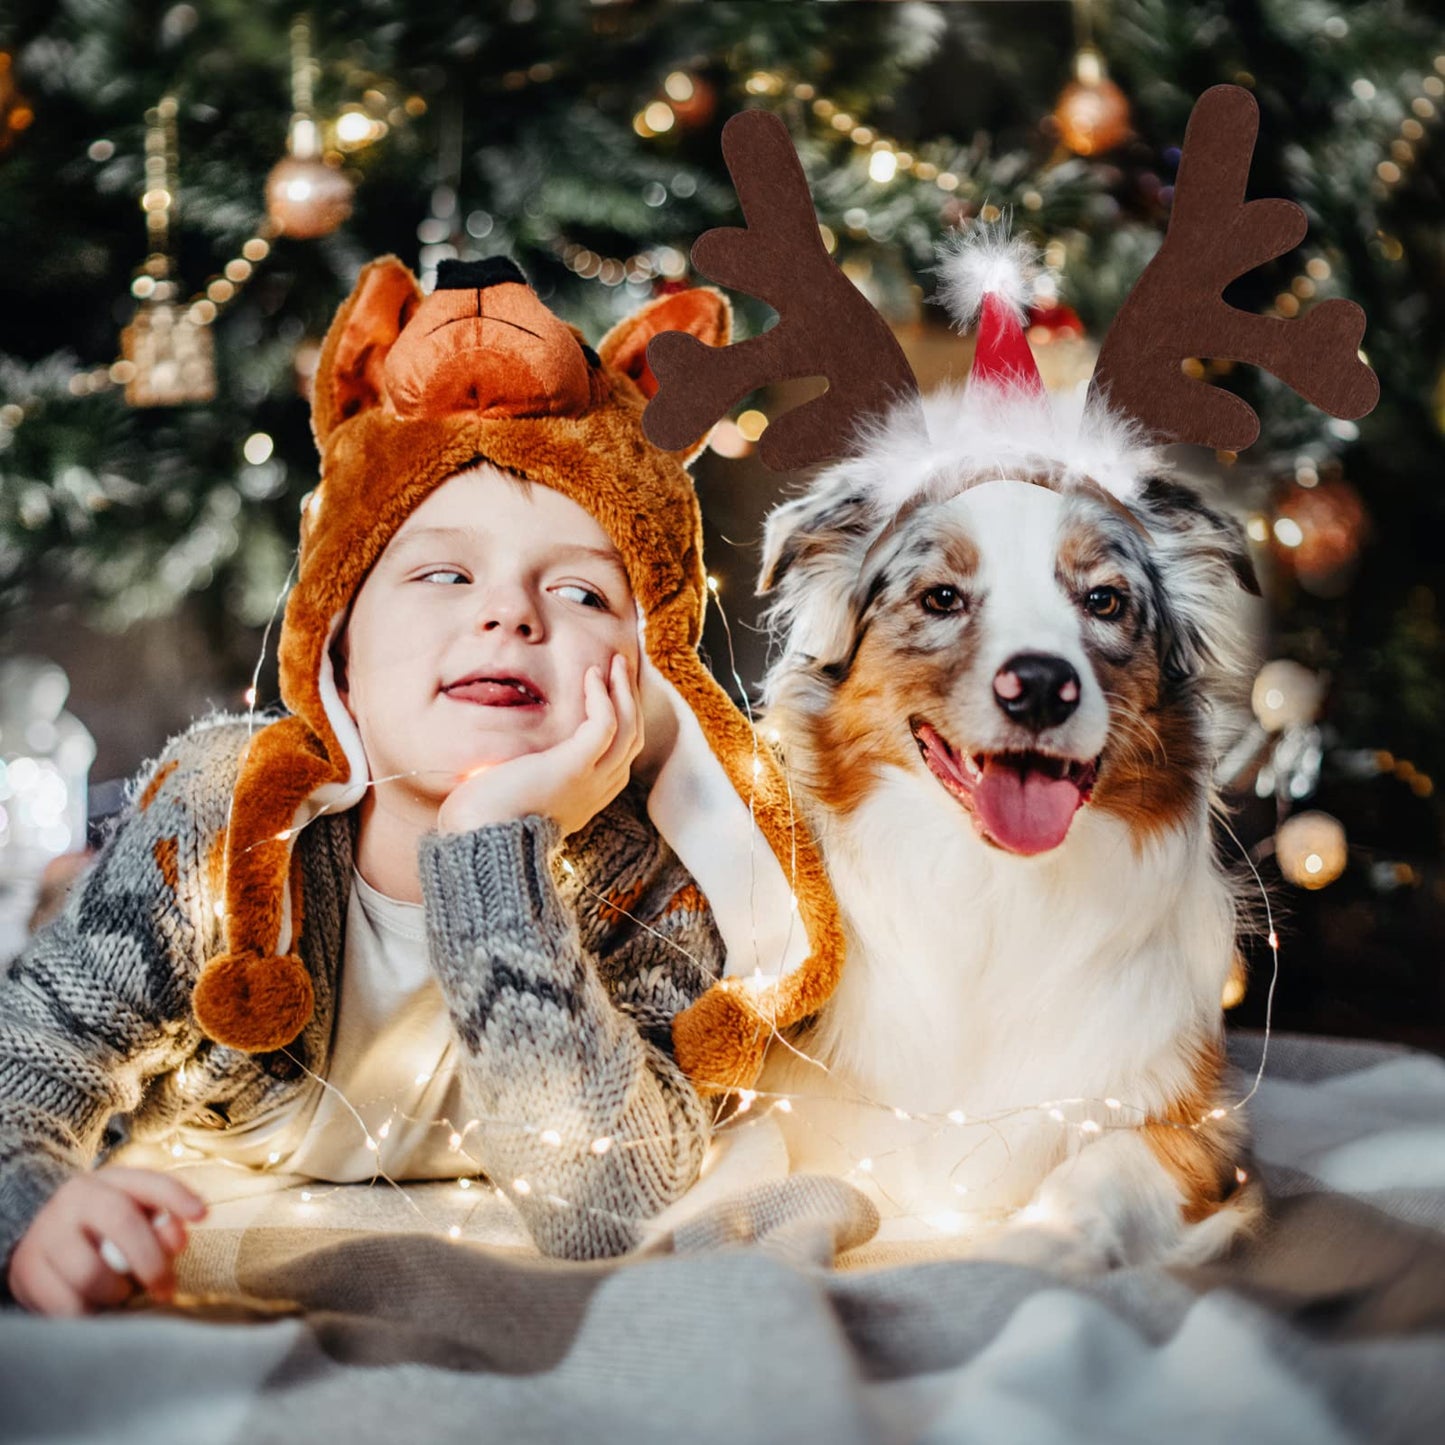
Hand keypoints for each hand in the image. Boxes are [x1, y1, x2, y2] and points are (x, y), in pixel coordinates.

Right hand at [7, 1167, 206, 1314]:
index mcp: (111, 1180)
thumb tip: (177, 1241)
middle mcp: (75, 1197)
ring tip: (120, 1294)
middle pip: (122, 1222)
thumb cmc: (105, 1232)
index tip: (203, 1215)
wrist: (43, 1243)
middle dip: (151, 1261)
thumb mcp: (137, 1220)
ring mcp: (46, 1232)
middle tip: (166, 1289)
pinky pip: (64, 1305)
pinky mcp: (25, 1270)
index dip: (177, 1196)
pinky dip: (86, 1314)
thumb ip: (163, 1225)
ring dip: (114, 1293)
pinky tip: (94, 1309)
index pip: (150, 1182)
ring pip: (89, 1273)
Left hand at [437, 652, 643, 838]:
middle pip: (632, 741)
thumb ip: (516, 776)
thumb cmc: (481, 822)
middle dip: (630, 702)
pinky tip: (590, 676)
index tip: (607, 694)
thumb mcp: (509, 796)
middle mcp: (596, 792)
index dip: (621, 722)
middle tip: (618, 669)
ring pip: (629, 730)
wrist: (477, 842)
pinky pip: (605, 724)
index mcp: (583, 801)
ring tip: (613, 663)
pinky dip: (602, 696)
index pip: (620, 759)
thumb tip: (492, 759)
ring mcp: (590, 781)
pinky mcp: (575, 766)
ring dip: (623, 692)